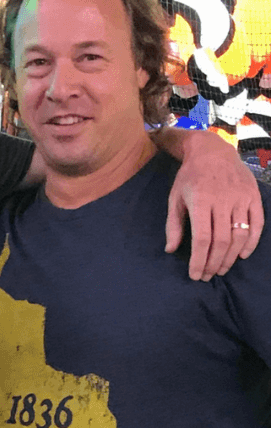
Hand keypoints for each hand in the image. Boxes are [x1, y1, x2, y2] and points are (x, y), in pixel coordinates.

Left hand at [164, 131, 262, 280]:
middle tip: (208, 276)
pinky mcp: (253, 196)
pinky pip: (257, 223)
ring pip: (240, 235)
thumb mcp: (175, 198)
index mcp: (201, 202)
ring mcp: (241, 198)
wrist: (212, 151)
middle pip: (222, 241)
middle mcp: (223, 201)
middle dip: (214, 263)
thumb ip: (173, 225)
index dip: (199, 260)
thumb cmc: (189, 178)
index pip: (202, 239)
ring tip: (221, 269)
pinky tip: (243, 255)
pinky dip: (252, 242)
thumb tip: (170, 250)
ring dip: (231, 257)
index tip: (195, 274)